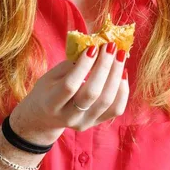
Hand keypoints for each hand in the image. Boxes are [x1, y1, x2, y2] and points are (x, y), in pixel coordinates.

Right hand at [10, 42, 128, 142]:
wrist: (46, 117)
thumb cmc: (48, 90)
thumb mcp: (51, 76)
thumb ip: (71, 65)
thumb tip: (94, 49)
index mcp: (51, 103)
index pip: (70, 85)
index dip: (83, 66)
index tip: (93, 47)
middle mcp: (69, 117)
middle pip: (92, 94)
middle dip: (104, 67)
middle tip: (110, 46)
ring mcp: (85, 122)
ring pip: (107, 101)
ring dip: (116, 75)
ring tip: (120, 55)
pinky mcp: (97, 123)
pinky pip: (116, 108)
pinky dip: (122, 89)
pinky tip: (122, 72)